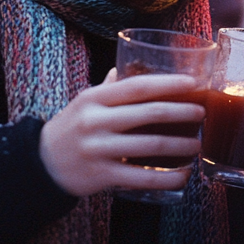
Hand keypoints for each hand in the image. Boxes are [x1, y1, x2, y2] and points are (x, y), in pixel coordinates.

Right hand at [39, 68, 205, 196]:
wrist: (41, 164)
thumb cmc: (71, 127)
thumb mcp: (85, 101)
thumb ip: (109, 86)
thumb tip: (130, 65)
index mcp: (94, 98)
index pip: (137, 86)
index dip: (168, 84)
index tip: (192, 84)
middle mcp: (96, 122)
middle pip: (148, 114)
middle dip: (181, 113)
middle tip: (202, 112)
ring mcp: (98, 150)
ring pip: (149, 146)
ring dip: (179, 145)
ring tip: (197, 142)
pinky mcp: (102, 176)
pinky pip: (141, 177)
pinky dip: (167, 177)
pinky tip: (183, 174)